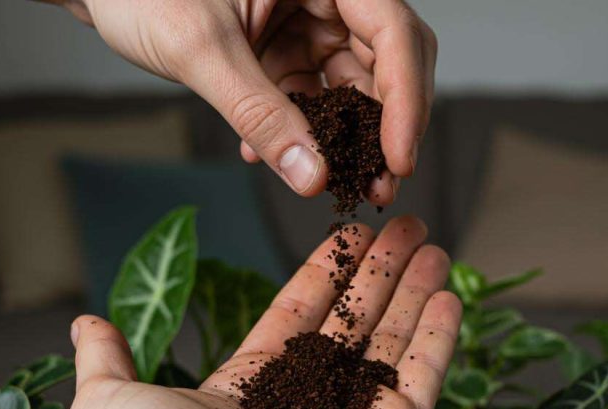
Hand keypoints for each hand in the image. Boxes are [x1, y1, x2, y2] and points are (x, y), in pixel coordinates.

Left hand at [51, 0, 436, 203]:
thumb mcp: (201, 49)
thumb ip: (259, 112)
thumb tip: (314, 176)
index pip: (393, 31)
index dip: (407, 98)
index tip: (400, 158)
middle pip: (388, 61)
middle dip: (387, 126)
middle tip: (381, 183)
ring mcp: (307, 24)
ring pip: (354, 86)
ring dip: (348, 140)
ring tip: (339, 185)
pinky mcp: (286, 51)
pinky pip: (313, 98)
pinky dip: (302, 133)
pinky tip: (273, 156)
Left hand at [66, 216, 460, 408]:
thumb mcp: (110, 404)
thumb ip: (106, 360)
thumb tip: (88, 324)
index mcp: (248, 393)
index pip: (297, 314)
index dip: (325, 273)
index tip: (348, 234)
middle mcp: (307, 406)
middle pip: (352, 321)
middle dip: (378, 272)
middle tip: (403, 226)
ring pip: (393, 340)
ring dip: (413, 290)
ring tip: (431, 244)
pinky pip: (425, 376)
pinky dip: (441, 335)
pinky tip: (450, 293)